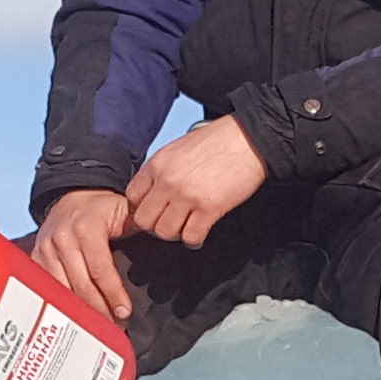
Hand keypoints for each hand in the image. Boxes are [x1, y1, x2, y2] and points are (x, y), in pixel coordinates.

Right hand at [32, 189, 137, 320]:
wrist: (71, 198)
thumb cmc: (100, 208)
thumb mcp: (123, 210)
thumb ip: (140, 226)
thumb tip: (158, 240)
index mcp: (86, 227)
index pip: (100, 270)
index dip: (113, 294)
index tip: (124, 312)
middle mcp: (62, 239)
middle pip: (81, 286)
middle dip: (99, 310)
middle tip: (115, 326)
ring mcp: (46, 250)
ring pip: (63, 291)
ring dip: (81, 312)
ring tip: (98, 325)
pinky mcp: (36, 259)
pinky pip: (48, 289)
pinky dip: (63, 304)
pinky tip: (77, 314)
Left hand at [122, 114, 266, 252]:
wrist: (248, 139)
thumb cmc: (219, 141)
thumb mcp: (178, 148)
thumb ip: (163, 170)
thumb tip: (155, 191)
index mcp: (158, 164)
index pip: (132, 197)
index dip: (141, 208)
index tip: (152, 211)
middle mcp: (167, 181)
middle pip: (144, 220)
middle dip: (155, 225)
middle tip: (168, 223)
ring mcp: (186, 196)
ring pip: (164, 232)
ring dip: (175, 234)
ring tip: (185, 227)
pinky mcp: (208, 208)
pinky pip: (191, 236)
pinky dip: (194, 239)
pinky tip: (200, 232)